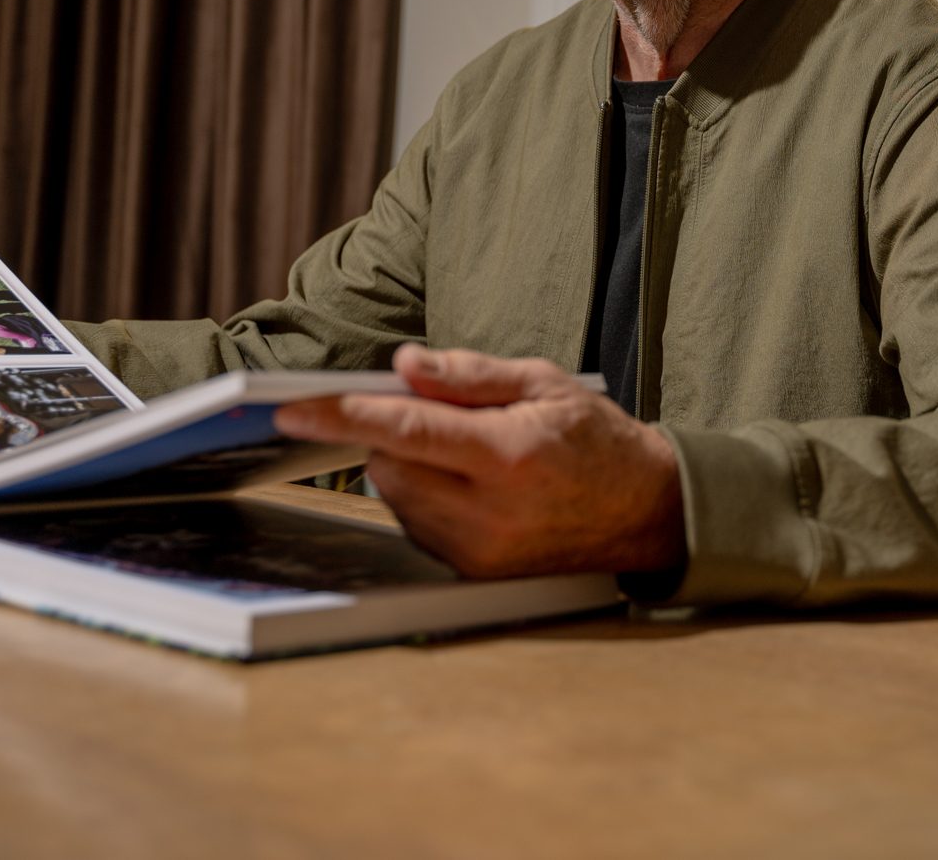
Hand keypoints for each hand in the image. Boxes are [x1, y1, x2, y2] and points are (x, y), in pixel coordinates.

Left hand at [274, 345, 685, 578]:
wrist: (646, 514)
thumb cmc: (594, 439)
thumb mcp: (543, 382)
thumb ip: (469, 374)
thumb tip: (404, 364)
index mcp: (509, 455)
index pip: (406, 430)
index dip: (342, 415)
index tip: (290, 408)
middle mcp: (491, 513)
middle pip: (389, 465)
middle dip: (386, 431)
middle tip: (427, 412)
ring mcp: (481, 552)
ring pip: (397, 496)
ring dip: (405, 465)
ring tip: (465, 452)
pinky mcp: (475, 574)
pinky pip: (417, 525)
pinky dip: (422, 496)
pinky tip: (466, 484)